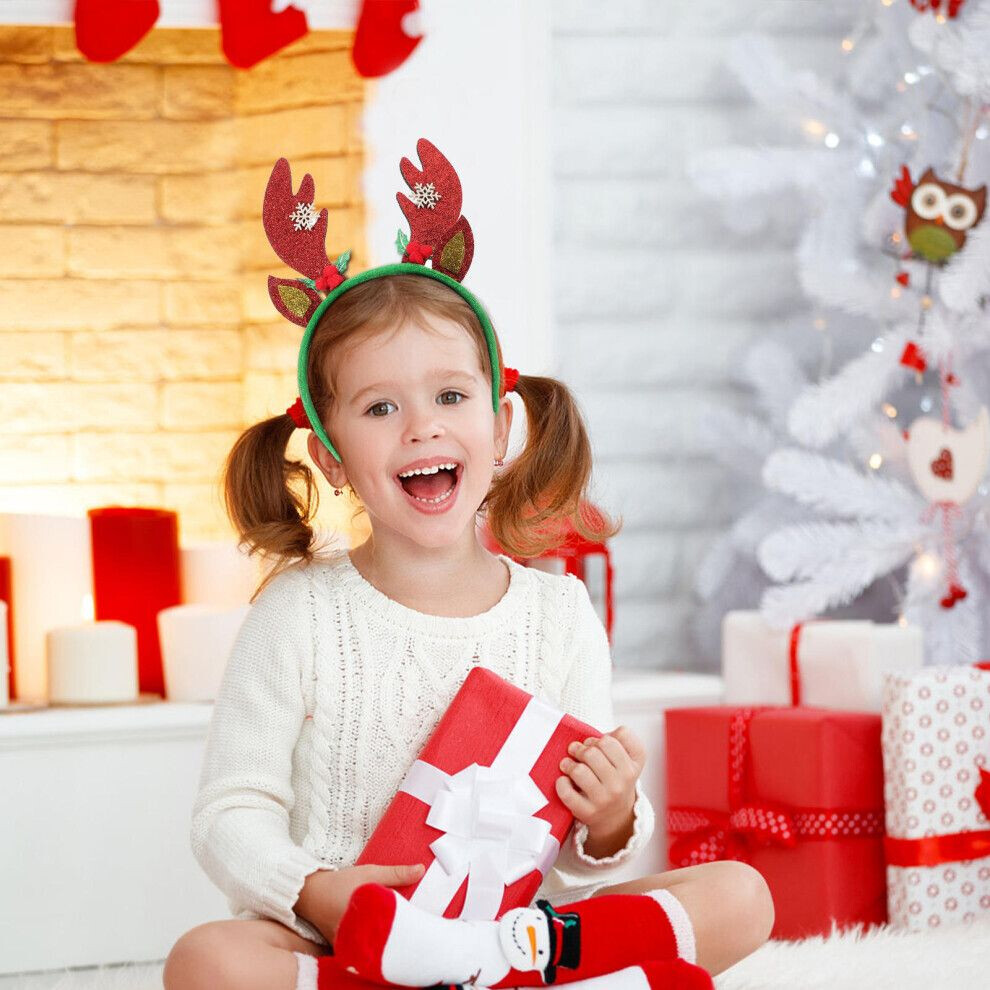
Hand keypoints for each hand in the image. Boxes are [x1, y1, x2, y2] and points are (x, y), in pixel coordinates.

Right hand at [294, 862, 424, 941]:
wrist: (310, 892)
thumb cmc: (341, 882)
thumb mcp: (370, 873)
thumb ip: (396, 874)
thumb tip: (421, 870)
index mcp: (362, 918)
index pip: (391, 927)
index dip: (405, 925)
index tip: (417, 920)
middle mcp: (354, 936)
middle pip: (383, 940)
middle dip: (396, 935)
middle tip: (410, 928)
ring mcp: (347, 945)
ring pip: (373, 946)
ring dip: (383, 940)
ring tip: (396, 932)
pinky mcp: (343, 948)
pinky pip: (361, 949)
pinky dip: (371, 944)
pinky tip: (380, 937)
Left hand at [555, 726, 645, 849]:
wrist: (616, 816)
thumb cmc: (617, 778)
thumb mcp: (629, 758)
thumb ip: (621, 739)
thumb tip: (594, 738)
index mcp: (632, 767)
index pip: (610, 741)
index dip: (597, 739)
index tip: (594, 745)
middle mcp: (621, 784)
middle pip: (592, 752)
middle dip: (580, 749)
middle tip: (576, 752)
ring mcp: (605, 800)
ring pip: (579, 771)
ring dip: (568, 764)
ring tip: (568, 765)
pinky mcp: (588, 812)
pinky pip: (567, 792)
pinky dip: (561, 783)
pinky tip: (564, 781)